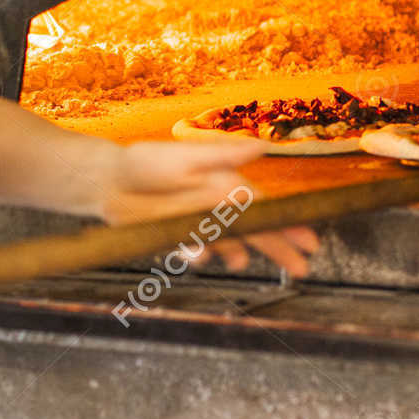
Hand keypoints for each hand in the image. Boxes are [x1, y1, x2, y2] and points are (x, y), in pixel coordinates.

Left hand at [94, 139, 319, 276]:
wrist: (107, 182)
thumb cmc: (145, 163)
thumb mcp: (185, 156)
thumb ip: (224, 154)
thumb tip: (263, 147)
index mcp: (226, 184)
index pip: (265, 208)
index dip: (289, 226)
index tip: (311, 241)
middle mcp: (217, 206)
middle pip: (255, 231)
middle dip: (279, 249)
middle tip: (302, 270)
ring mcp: (200, 225)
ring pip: (230, 245)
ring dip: (241, 255)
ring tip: (245, 266)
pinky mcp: (180, 239)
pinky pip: (199, 253)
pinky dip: (202, 255)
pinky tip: (197, 255)